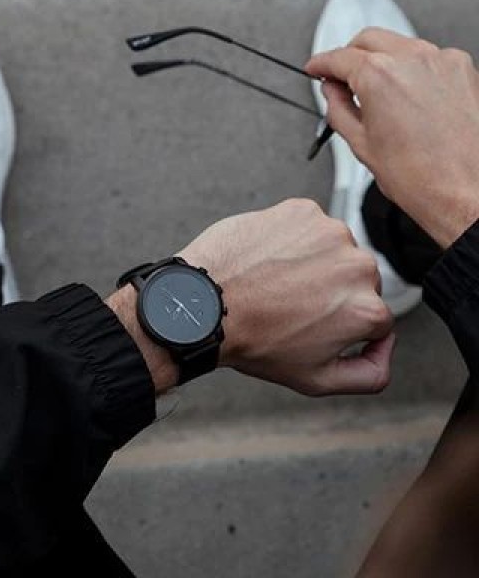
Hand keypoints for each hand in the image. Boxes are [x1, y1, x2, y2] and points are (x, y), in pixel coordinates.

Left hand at [179, 198, 394, 396]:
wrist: (206, 304)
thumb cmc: (254, 341)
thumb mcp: (316, 380)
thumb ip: (370, 375)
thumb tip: (385, 349)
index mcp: (367, 309)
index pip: (374, 317)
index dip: (342, 325)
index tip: (312, 325)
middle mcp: (358, 266)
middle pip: (356, 281)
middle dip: (331, 293)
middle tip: (291, 306)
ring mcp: (330, 233)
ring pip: (334, 251)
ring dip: (314, 263)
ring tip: (277, 282)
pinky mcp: (303, 211)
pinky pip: (308, 227)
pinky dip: (292, 240)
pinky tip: (269, 260)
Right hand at [305, 28, 478, 247]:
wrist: (462, 190)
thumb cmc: (419, 176)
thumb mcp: (361, 144)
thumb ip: (338, 110)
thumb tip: (332, 94)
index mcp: (380, 77)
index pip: (340, 57)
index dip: (321, 64)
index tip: (316, 68)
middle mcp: (413, 60)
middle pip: (369, 41)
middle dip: (349, 56)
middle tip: (339, 79)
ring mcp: (441, 61)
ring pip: (399, 46)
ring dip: (381, 62)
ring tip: (374, 95)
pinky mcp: (462, 70)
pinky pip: (427, 59)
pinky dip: (410, 71)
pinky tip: (405, 98)